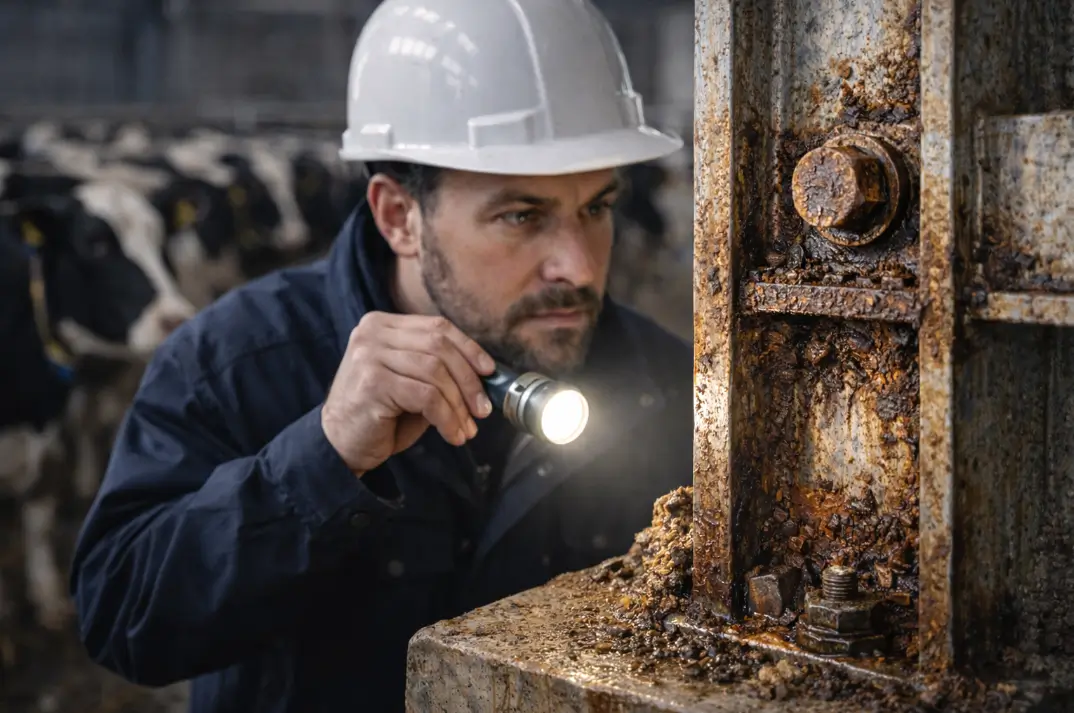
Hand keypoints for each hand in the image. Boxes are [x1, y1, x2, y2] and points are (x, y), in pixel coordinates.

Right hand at [321, 312, 495, 475]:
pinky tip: (452, 435)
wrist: (339, 444)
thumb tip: (485, 374)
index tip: (489, 372)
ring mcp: (370, 356)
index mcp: (383, 325)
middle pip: (440, 346)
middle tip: (482, 409)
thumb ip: (438, 370)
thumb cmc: (380, 415)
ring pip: (436, 372)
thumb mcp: (411, 382)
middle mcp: (373, 333)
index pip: (437, 327)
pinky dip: (447, 418)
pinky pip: (427, 397)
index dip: (469, 348)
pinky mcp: (373, 383)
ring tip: (467, 428)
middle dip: (468, 380)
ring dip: (459, 404)